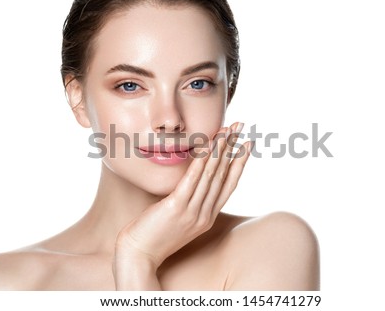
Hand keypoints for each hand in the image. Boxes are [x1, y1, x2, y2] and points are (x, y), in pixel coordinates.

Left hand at [113, 122, 250, 289]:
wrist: (139, 256)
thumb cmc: (155, 236)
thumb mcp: (180, 219)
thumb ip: (190, 202)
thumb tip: (192, 181)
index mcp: (207, 217)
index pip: (229, 185)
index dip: (239, 163)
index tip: (246, 145)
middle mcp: (204, 214)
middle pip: (223, 175)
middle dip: (233, 148)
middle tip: (240, 127)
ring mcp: (192, 212)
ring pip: (211, 174)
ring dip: (220, 149)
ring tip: (227, 130)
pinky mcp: (176, 208)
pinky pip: (192, 180)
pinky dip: (201, 161)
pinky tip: (207, 146)